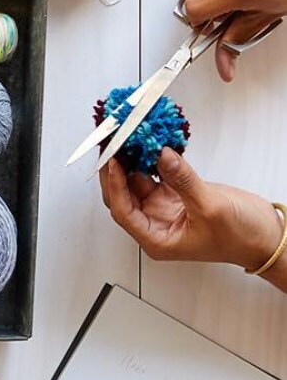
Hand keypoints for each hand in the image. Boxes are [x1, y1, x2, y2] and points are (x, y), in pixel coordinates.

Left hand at [100, 149, 281, 267]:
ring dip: (133, 161)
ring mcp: (164, 209)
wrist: (267, 237)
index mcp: (156, 239)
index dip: (115, 185)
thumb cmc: (242, 238)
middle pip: (124, 195)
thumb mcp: (210, 207)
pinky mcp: (176, 196)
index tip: (113, 162)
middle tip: (113, 145)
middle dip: (116, 171)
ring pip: (137, 182)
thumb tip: (161, 155)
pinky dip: (152, 160)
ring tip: (128, 139)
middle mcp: (155, 225)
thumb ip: (182, 179)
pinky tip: (149, 145)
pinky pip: (157, 175)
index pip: (123, 210)